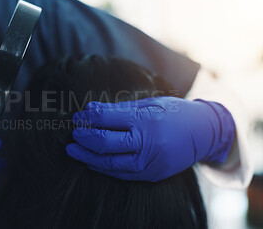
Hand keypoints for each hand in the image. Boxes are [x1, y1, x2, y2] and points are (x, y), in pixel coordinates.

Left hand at [66, 97, 234, 181]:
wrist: (205, 133)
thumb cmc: (174, 113)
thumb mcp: (149, 103)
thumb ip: (118, 109)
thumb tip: (90, 110)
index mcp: (147, 120)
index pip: (107, 120)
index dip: (88, 118)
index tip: (77, 116)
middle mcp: (148, 143)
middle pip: (106, 144)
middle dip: (84, 139)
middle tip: (73, 134)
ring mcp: (151, 163)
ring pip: (110, 164)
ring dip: (88, 157)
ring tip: (73, 151)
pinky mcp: (152, 174)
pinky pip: (122, 174)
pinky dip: (104, 168)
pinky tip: (92, 162)